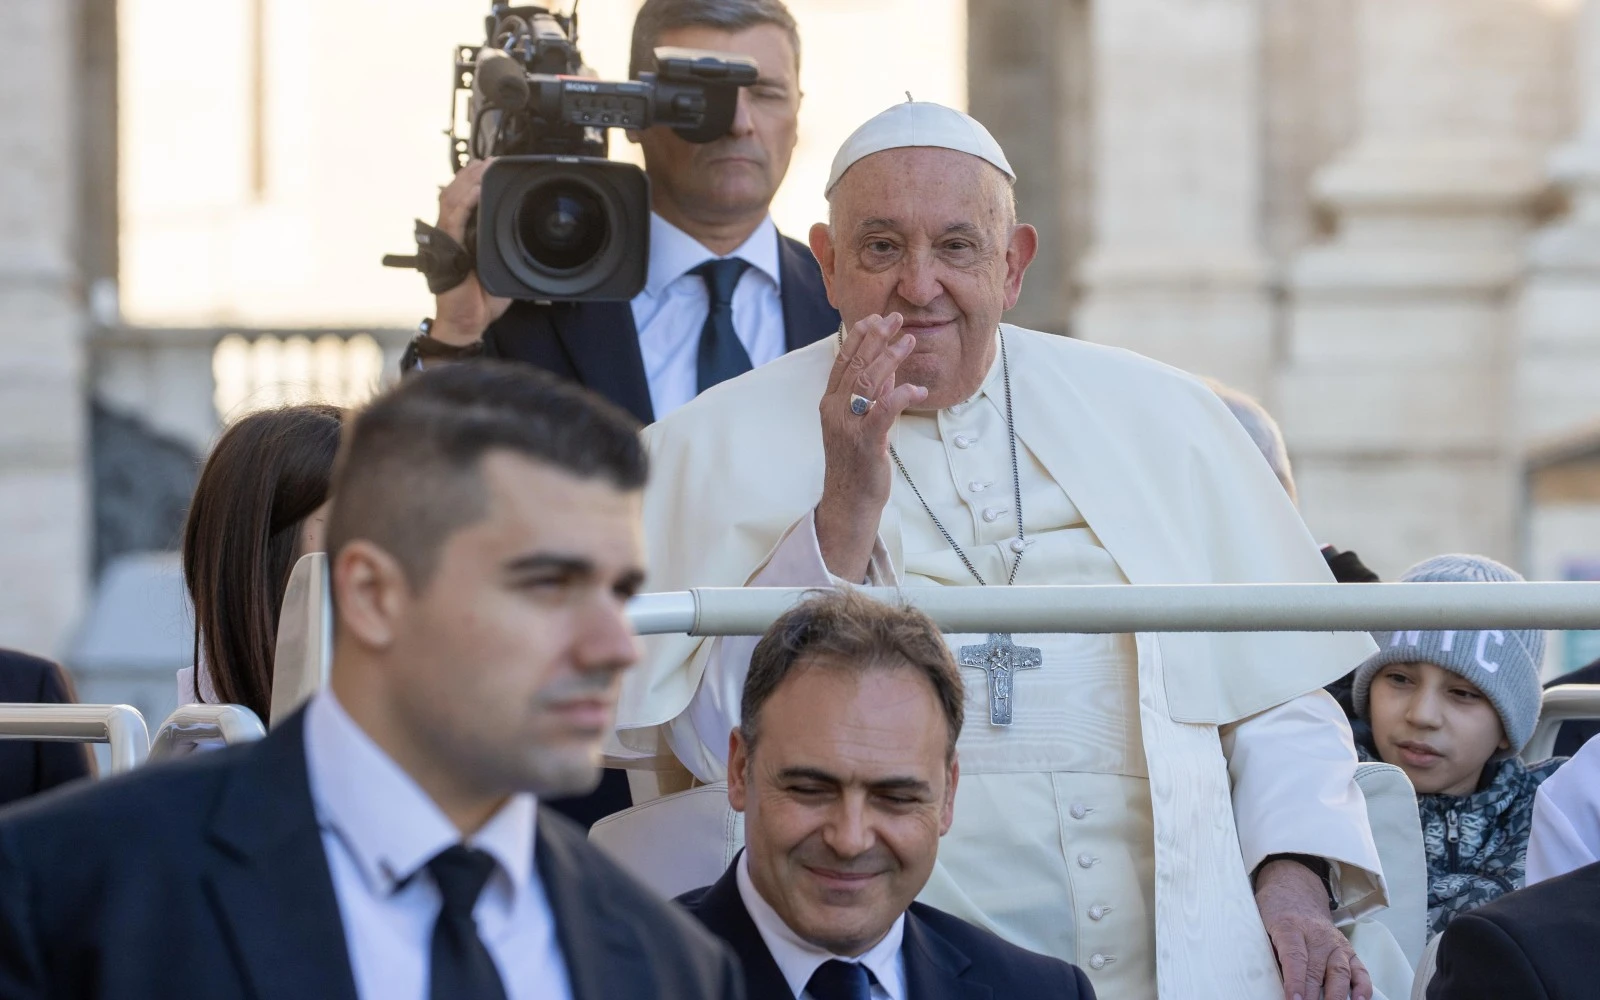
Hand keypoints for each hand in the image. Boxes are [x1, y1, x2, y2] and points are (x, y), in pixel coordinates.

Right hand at [431, 158, 511, 346]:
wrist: (466, 322)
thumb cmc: (481, 299)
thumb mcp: (502, 268)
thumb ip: (511, 250)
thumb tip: (534, 241)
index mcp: (462, 233)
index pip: (465, 198)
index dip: (476, 179)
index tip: (494, 166)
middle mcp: (451, 232)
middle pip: (456, 190)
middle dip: (474, 172)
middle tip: (493, 160)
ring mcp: (446, 239)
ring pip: (451, 198)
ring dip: (468, 179)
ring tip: (485, 166)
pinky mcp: (445, 248)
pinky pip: (452, 219)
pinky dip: (464, 201)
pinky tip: (475, 190)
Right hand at [814, 313, 927, 581]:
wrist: (848, 501)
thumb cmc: (856, 462)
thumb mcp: (861, 422)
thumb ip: (871, 396)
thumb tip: (888, 369)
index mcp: (830, 403)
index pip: (842, 362)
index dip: (858, 337)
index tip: (875, 318)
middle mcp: (835, 411)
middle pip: (856, 366)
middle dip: (876, 339)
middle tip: (895, 318)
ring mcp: (848, 427)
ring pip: (868, 383)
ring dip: (889, 359)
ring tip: (909, 341)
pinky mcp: (866, 443)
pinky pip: (882, 413)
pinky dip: (899, 396)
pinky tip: (916, 387)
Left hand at [1254, 860, 1369, 999]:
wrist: (1295, 890)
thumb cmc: (1275, 911)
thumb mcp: (1262, 924)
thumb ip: (1267, 951)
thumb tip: (1268, 982)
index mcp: (1290, 926)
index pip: (1295, 957)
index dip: (1294, 981)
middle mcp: (1317, 935)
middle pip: (1316, 970)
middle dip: (1313, 996)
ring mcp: (1335, 942)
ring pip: (1339, 973)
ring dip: (1336, 996)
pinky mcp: (1347, 949)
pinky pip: (1359, 970)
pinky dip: (1362, 987)